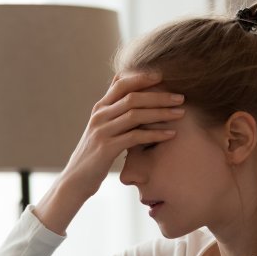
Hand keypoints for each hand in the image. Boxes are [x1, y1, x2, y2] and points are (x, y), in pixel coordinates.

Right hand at [61, 71, 184, 194]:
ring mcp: (101, 131)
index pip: (121, 84)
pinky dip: (155, 134)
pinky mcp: (106, 148)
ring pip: (135, 115)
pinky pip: (135, 137)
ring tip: (180, 113)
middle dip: (159, 96)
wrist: (76, 180)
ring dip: (160, 113)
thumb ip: (113, 110)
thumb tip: (126, 90)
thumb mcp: (101, 128)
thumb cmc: (94, 154)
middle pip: (132, 97)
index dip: (142, 77)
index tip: (163, 76)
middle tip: (180, 97)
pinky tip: (170, 134)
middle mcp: (99, 116)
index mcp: (100, 108)